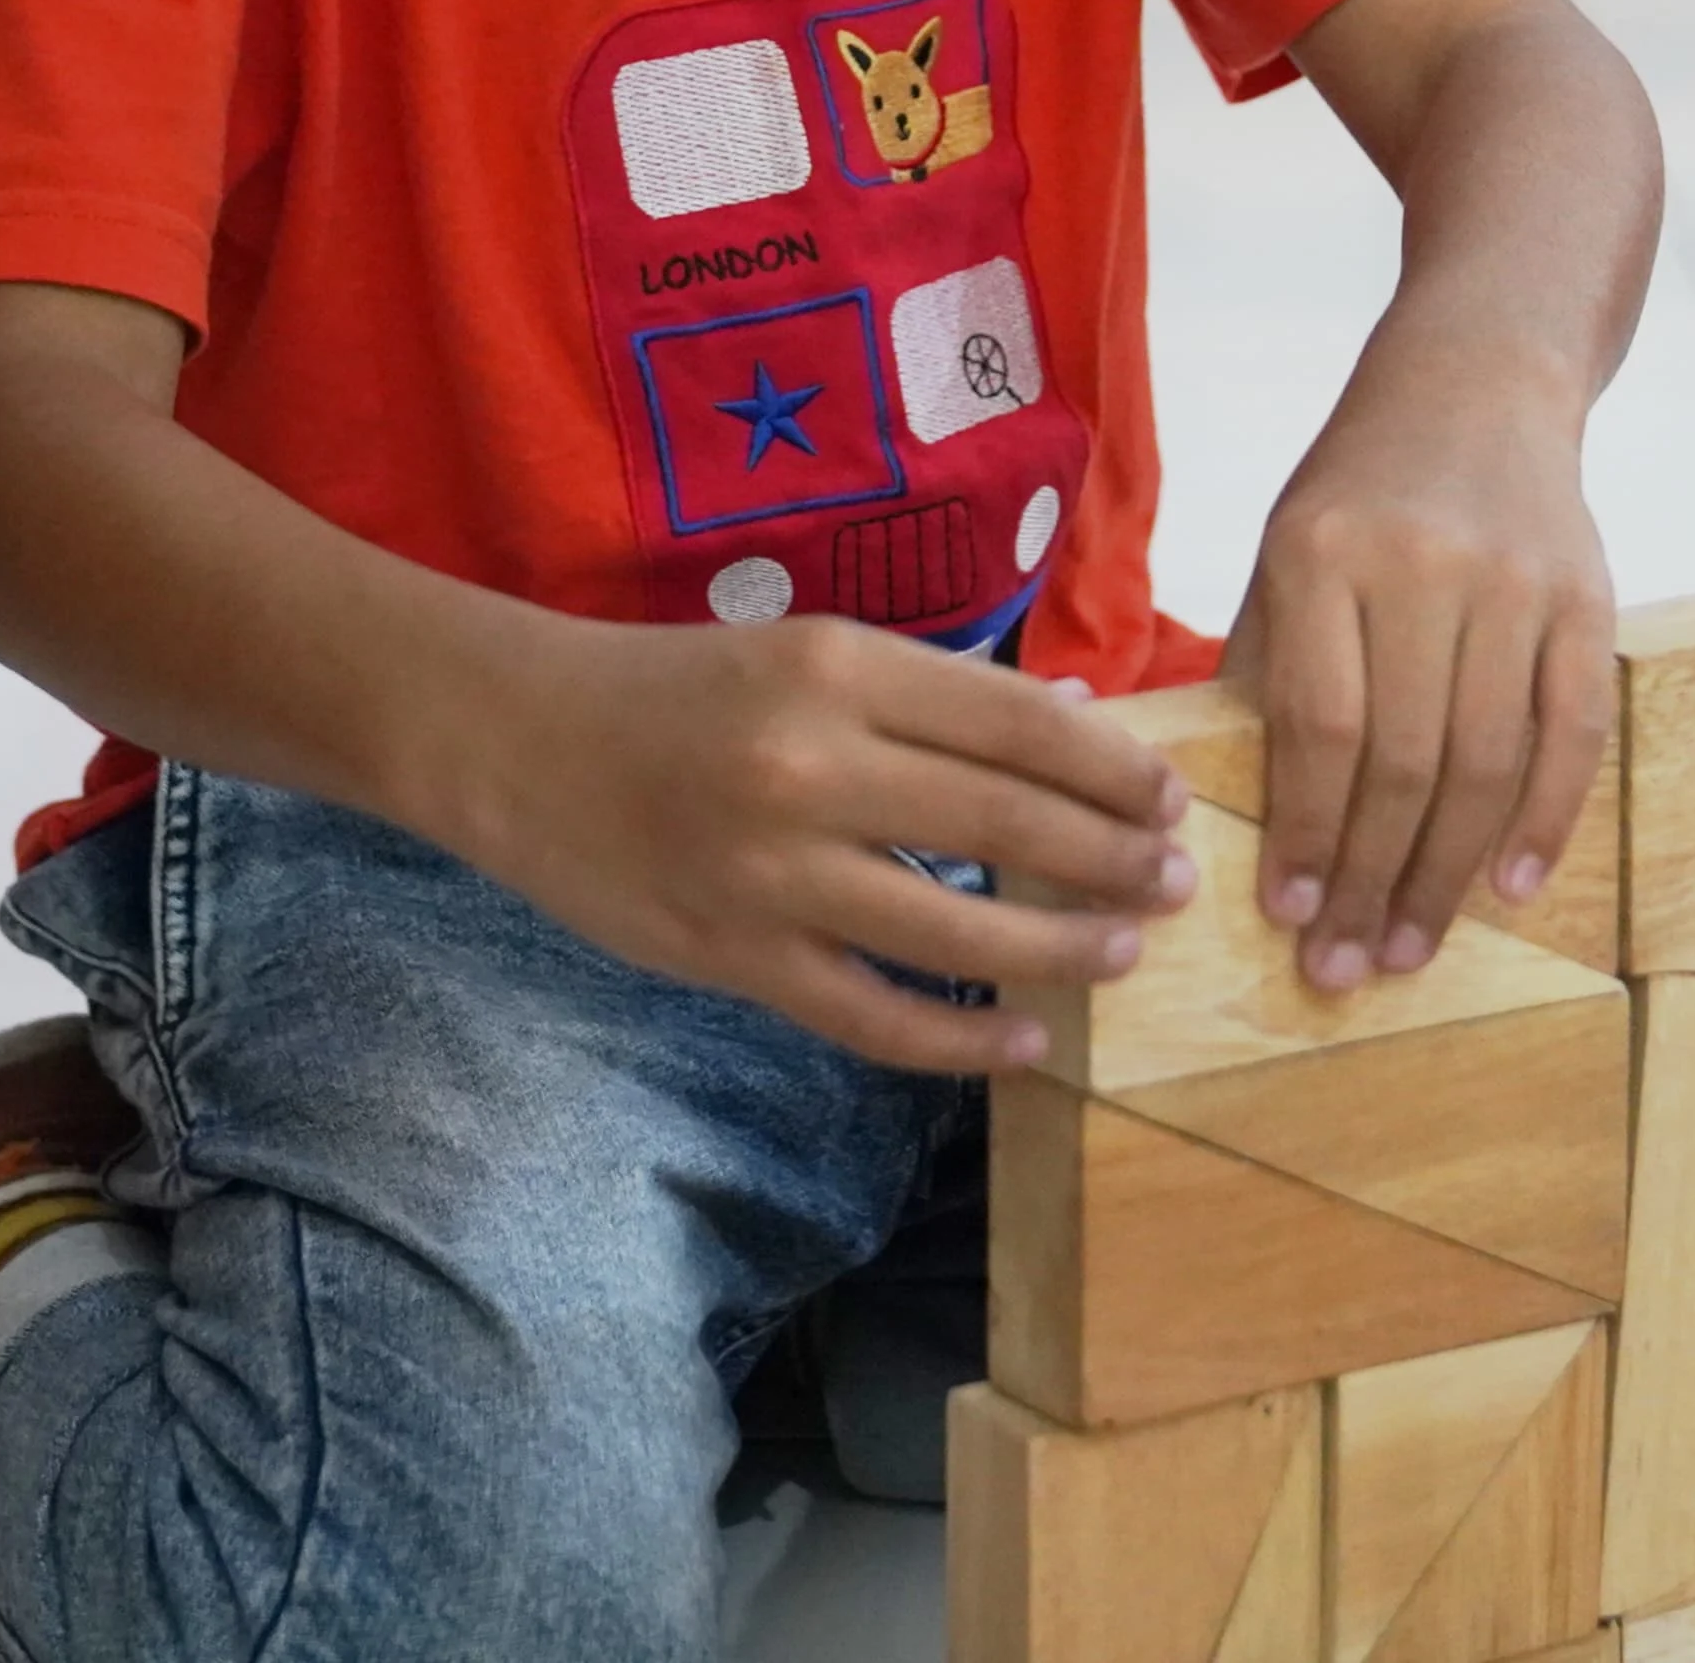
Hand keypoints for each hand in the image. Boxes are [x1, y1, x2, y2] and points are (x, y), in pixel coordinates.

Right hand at [457, 609, 1196, 1072]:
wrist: (516, 739)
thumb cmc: (680, 687)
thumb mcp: (811, 652)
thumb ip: (938, 696)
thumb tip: (1075, 729)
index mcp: (842, 669)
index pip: (1020, 725)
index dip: (1113, 768)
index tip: (1171, 796)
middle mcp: (813, 766)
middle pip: (1008, 825)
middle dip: (1113, 859)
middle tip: (1178, 881)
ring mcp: (772, 873)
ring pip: (957, 932)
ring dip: (1061, 950)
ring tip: (1124, 953)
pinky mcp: (733, 957)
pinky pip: (871, 1017)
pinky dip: (960, 1039)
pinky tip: (1023, 1042)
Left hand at [1226, 344, 1614, 992]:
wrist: (1480, 378)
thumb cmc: (1363, 486)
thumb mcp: (1284, 550)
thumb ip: (1267, 670)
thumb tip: (1233, 818)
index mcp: (1324, 553)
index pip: (1318, 728)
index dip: (1306, 834)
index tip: (1290, 916)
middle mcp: (1424, 565)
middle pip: (1402, 761)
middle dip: (1371, 880)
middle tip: (1348, 966)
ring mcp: (1516, 582)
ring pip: (1486, 761)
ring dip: (1447, 873)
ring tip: (1412, 946)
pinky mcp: (1588, 596)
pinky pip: (1574, 730)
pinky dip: (1549, 818)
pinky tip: (1513, 885)